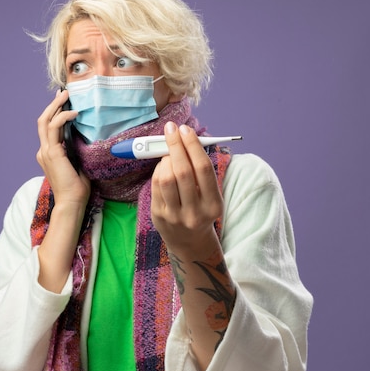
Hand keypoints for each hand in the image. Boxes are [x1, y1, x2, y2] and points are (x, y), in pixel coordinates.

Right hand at [36, 89, 90, 206]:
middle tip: (64, 93)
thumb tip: (82, 134)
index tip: (65, 103)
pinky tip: (74, 113)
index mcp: (48, 154)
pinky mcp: (52, 153)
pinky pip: (55, 128)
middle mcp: (44, 151)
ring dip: (56, 106)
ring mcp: (46, 151)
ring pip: (46, 121)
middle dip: (53, 105)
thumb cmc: (77, 187)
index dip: (55, 113)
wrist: (72, 202)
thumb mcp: (77, 163)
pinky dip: (63, 118)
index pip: (49, 128)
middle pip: (43, 121)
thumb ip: (75, 149)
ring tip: (66, 96)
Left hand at [151, 122, 222, 257]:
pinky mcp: (159, 215)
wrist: (189, 240)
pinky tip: (164, 166)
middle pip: (182, 171)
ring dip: (166, 158)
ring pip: (166, 178)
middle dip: (176, 145)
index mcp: (213, 204)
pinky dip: (159, 170)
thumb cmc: (201, 209)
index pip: (203, 168)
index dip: (193, 145)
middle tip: (172, 130)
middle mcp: (194, 212)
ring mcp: (174, 215)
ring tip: (169, 152)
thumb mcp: (209, 195)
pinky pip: (155, 185)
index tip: (186, 130)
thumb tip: (186, 138)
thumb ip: (200, 171)